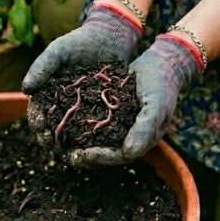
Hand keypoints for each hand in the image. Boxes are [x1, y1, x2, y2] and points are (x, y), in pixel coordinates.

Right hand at [23, 4, 141, 151]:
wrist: (111, 36)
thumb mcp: (58, 50)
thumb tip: (25, 89)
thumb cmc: (80, 41)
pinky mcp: (103, 109)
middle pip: (53, 127)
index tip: (41, 130)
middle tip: (54, 148)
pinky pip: (96, 127)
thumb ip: (41, 67)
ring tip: (72, 154)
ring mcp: (83, 108)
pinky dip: (93, 138)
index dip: (37, 123)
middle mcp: (63, 103)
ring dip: (70, 144)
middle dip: (51, 139)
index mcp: (48, 92)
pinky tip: (95, 147)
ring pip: (73, 131)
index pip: (37, 112)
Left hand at [60, 36, 198, 168]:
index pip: (118, 156)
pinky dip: (78, 126)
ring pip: (96, 140)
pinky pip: (93, 124)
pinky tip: (62, 124)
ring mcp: (120, 124)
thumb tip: (128, 153)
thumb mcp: (155, 106)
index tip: (79, 156)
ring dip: (78, 143)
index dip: (99, 158)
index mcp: (143, 139)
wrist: (161, 62)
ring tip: (58, 144)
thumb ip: (144, 129)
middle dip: (84, 155)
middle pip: (104, 152)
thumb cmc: (160, 84)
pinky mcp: (110, 112)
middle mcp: (130, 136)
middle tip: (62, 154)